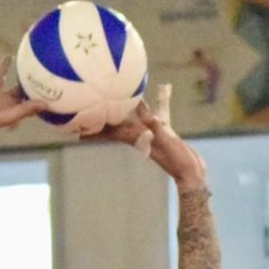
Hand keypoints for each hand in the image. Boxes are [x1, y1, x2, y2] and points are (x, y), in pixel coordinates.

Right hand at [0, 57, 44, 147]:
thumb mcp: (6, 116)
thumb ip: (24, 110)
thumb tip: (45, 104)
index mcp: (9, 106)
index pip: (26, 96)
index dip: (36, 90)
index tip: (47, 81)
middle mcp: (0, 100)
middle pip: (16, 86)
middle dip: (24, 78)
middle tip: (32, 67)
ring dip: (3, 68)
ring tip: (8, 56)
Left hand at [87, 89, 207, 190]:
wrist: (190, 172)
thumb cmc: (178, 161)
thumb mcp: (168, 143)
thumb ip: (159, 129)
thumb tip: (149, 117)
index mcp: (138, 138)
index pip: (112, 132)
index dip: (95, 131)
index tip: (77, 130)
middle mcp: (141, 135)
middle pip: (116, 125)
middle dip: (101, 120)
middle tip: (84, 111)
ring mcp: (151, 133)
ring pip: (133, 117)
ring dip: (122, 107)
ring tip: (111, 96)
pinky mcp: (162, 131)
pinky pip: (150, 115)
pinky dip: (147, 105)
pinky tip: (147, 95)